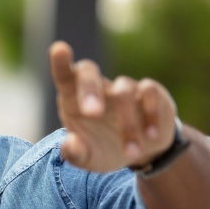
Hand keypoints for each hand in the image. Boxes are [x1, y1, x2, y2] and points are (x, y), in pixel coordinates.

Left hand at [49, 41, 176, 171]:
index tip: (59, 49)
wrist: (140, 154)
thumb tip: (70, 143)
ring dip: (128, 125)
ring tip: (130, 153)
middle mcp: (98, 87)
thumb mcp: (87, 159)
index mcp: (74, 98)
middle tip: (92, 114)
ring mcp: (124, 87)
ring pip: (123, 92)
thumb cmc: (104, 150)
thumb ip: (75, 154)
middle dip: (89, 90)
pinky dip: (151, 114)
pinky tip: (150, 137)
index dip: (61, 61)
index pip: (64, 75)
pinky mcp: (151, 92)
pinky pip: (150, 92)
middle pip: (89, 72)